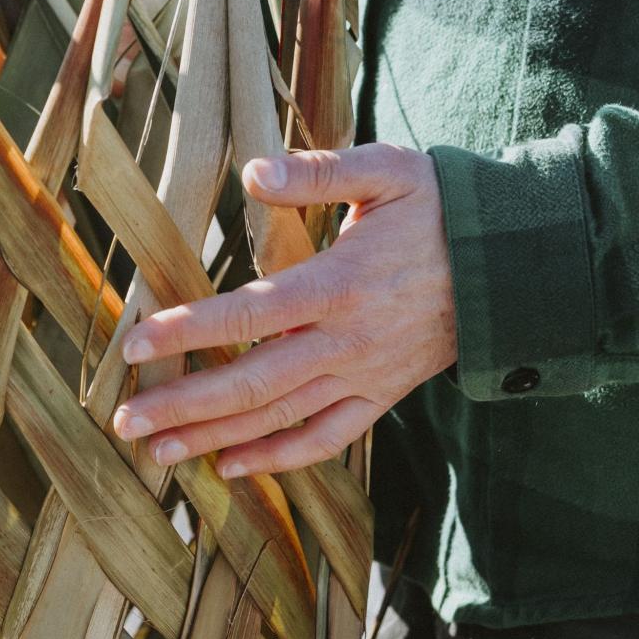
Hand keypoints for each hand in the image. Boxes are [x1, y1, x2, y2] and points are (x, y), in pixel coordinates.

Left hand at [109, 143, 457, 477]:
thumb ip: (319, 173)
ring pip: (280, 418)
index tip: (136, 344)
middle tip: (126, 419)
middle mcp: (348, 341)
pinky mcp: (380, 397)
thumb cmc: (441, 209)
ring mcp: (364, 376)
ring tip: (157, 451)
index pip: (251, 313)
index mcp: (341, 283)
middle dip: (184, 404)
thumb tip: (255, 172)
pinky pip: (325, 439)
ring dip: (215, 438)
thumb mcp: (387, 171)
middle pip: (253, 382)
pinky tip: (231, 466)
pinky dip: (278, 459)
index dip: (190, 330)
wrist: (512, 266)